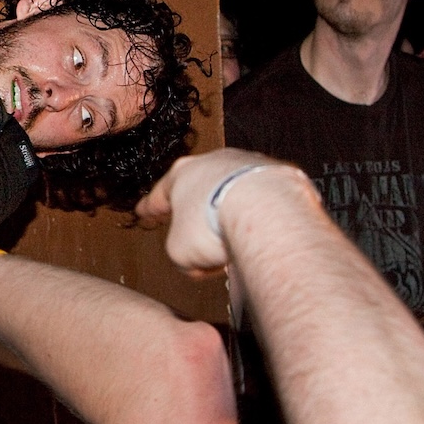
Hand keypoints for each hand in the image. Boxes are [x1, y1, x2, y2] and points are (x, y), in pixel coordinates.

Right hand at [134, 148, 313, 275]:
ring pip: (233, 194)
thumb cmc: (216, 225)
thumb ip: (180, 252)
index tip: (146, 212)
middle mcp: (213, 163)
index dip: (151, 208)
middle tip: (201, 238)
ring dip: (231, 216)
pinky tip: (260, 236)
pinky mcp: (277, 175)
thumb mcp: (179, 252)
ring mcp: (247, 164)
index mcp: (182, 174)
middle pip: (200, 192)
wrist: (264, 213)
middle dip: (199, 215)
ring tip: (236, 244)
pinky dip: (260, 216)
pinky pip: (263, 200)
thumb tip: (198, 260)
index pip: (160, 194)